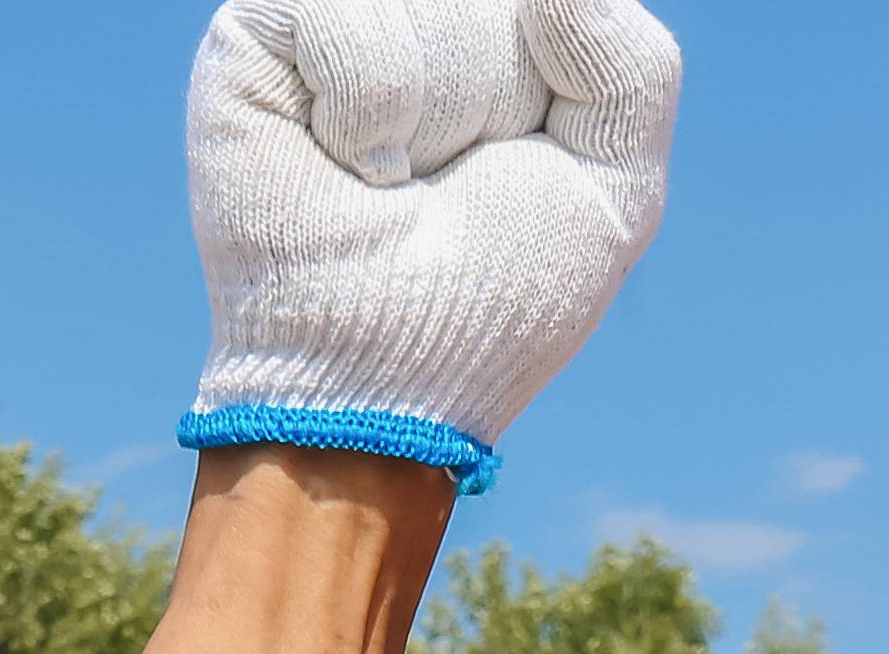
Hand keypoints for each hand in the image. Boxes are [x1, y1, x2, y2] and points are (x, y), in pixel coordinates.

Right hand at [185, 0, 681, 473]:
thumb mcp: (614, 184)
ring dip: (438, 115)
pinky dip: (371, 108)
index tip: (521, 152)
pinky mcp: (257, 32)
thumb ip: (631, 61)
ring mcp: (331, 14)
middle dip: (498, 97)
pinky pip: (346, 11)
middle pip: (497, 1)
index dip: (555, 79)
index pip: (552, 2)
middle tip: (446, 179)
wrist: (381, 381)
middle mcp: (413, 6)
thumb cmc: (492, 294)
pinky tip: (350, 166)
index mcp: (496, 27)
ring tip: (394, 180)